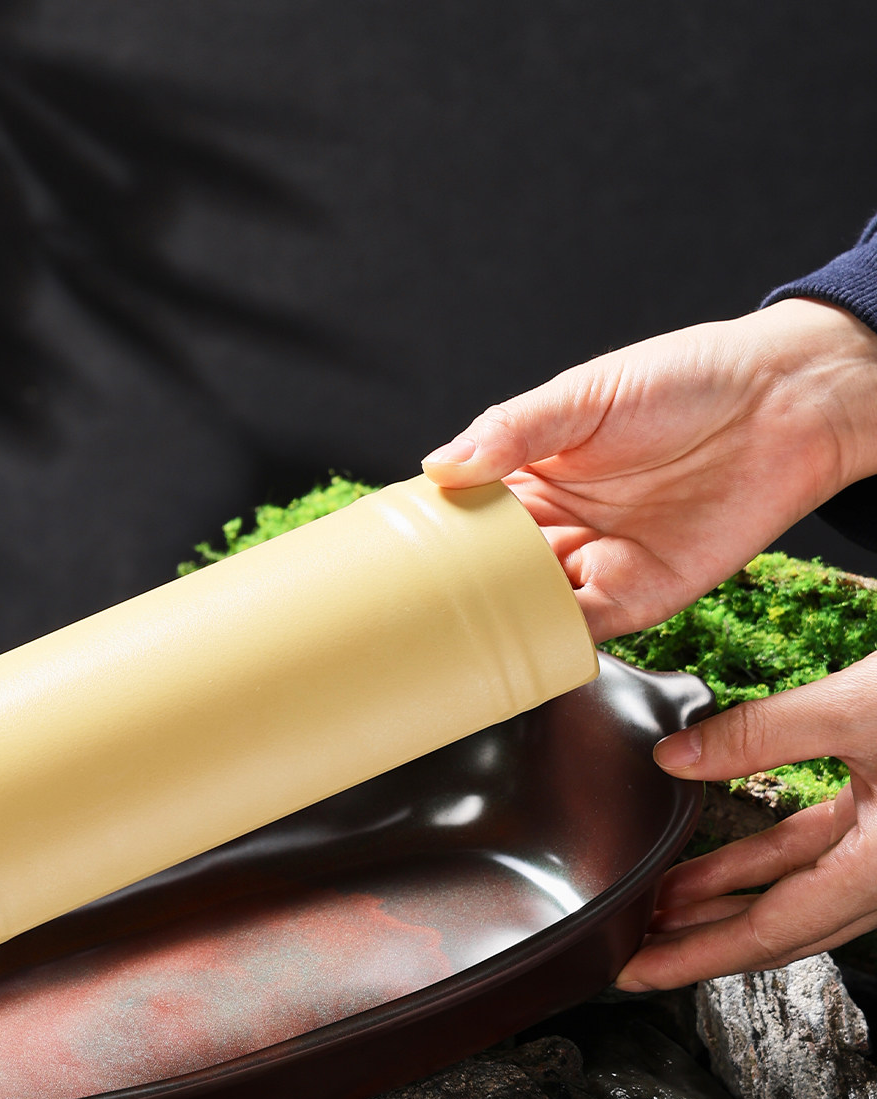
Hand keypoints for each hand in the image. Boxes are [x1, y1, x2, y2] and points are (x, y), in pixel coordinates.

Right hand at [422, 299, 876, 641]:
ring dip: (491, 625)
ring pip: (526, 608)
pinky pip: (580, 632)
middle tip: (402, 613)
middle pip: (486, 572)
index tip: (381, 558)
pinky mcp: (638, 597)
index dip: (426, 538)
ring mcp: (594, 564)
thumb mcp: (584, 396)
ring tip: (444, 641)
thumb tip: (439, 466)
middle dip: (449, 595)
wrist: (788, 402)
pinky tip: (513, 647)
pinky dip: (547, 644)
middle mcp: (556, 525)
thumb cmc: (689, 380)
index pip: (463, 516)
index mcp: (531, 474)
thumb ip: (512, 432)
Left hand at [615, 654, 876, 989]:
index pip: (772, 931)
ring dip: (722, 901)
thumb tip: (673, 756)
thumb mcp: (861, 707)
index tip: (637, 971)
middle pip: (779, 929)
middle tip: (630, 954)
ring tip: (654, 906)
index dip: (696, 956)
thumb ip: (761, 732)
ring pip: (793, 895)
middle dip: (699, 944)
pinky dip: (757, 862)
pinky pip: (812, 855)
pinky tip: (707, 863)